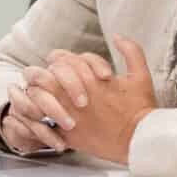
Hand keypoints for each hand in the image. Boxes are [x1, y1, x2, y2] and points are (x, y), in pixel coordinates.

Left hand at [9, 37, 157, 165]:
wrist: (139, 140)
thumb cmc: (140, 109)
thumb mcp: (141, 75)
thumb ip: (131, 51)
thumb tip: (117, 36)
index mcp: (89, 79)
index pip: (61, 60)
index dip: (58, 59)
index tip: (60, 64)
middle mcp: (75, 96)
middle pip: (42, 76)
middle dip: (38, 75)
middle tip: (40, 78)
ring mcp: (69, 116)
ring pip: (37, 99)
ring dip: (35, 95)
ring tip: (37, 96)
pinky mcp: (68, 135)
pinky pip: (42, 126)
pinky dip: (39, 120)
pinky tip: (42, 118)